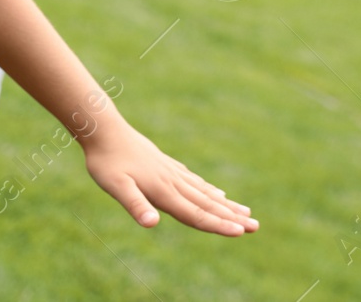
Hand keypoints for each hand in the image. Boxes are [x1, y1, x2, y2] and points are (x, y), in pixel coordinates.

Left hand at [82, 121, 257, 235]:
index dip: (218, 225)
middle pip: (206, 204)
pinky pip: (192, 180)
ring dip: (225, 204)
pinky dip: (207, 189)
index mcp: (163, 191)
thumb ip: (134, 205)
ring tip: (246, 211)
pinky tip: (215, 192)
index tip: (241, 232)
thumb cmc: (106, 161)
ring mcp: (170, 171)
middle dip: (231, 217)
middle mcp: (172, 182)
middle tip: (256, 227)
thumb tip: (151, 223)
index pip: (195, 214)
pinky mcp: (164, 164)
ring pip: (203, 192)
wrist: (103, 129)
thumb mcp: (115, 186)